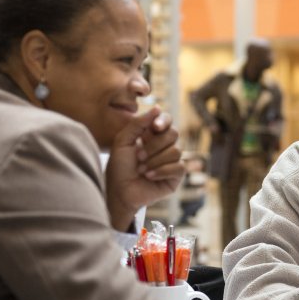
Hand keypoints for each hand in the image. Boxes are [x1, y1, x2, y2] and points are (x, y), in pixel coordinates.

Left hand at [105, 106, 185, 230]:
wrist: (119, 191)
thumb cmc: (119, 167)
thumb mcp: (122, 141)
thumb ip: (138, 123)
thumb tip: (158, 107)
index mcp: (152, 135)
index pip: (167, 121)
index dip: (164, 121)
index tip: (154, 127)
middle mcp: (165, 146)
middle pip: (173, 134)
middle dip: (154, 145)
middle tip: (138, 156)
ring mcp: (172, 161)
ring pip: (176, 151)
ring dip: (155, 160)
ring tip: (141, 169)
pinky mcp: (176, 176)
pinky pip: (179, 167)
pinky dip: (162, 171)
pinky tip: (149, 176)